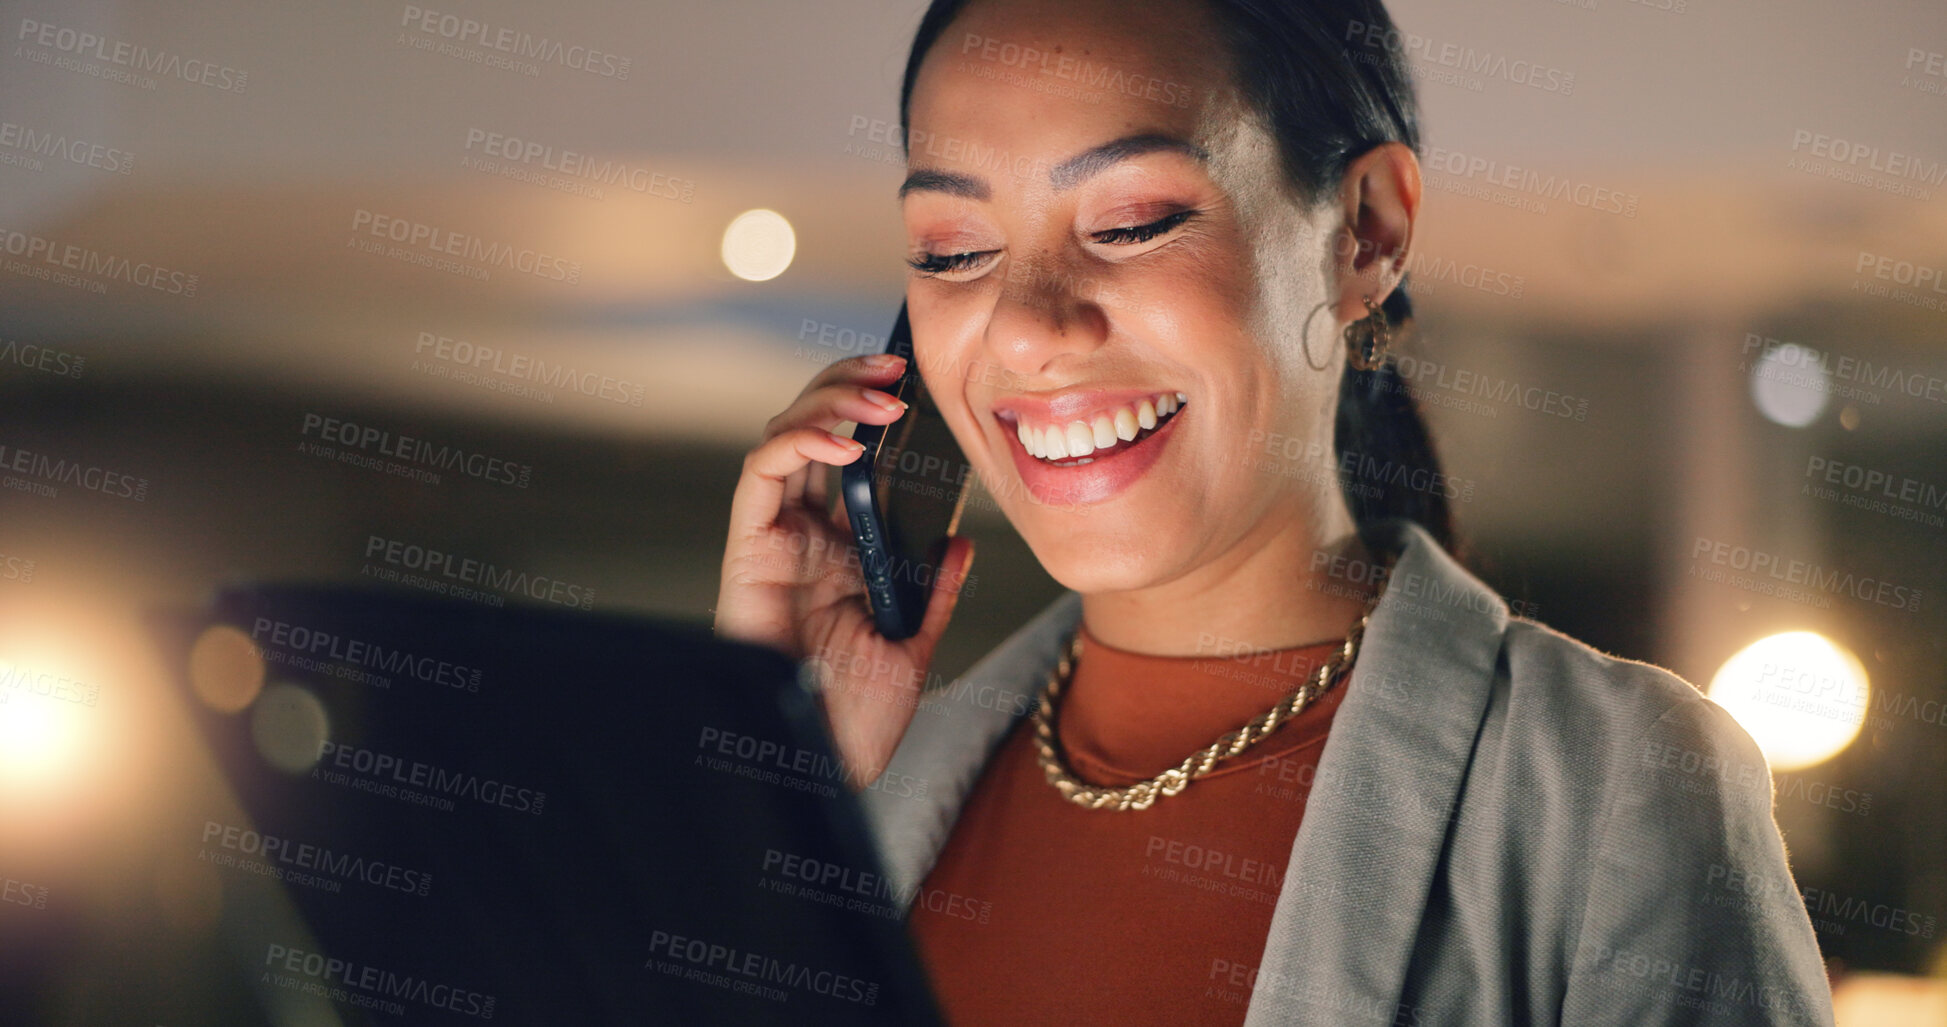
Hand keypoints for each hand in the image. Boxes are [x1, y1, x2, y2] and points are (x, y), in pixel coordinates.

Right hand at [714, 353, 975, 789]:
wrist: (819, 765)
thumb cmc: (855, 721)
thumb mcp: (914, 644)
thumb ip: (932, 590)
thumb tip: (961, 539)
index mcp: (842, 551)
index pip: (853, 458)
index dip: (876, 414)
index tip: (922, 387)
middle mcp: (804, 536)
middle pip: (815, 430)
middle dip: (852, 386)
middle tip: (899, 367)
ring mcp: (774, 539)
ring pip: (786, 435)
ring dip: (831, 401)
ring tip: (882, 396)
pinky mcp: (749, 548)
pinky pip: (762, 473)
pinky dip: (801, 441)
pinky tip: (847, 440)